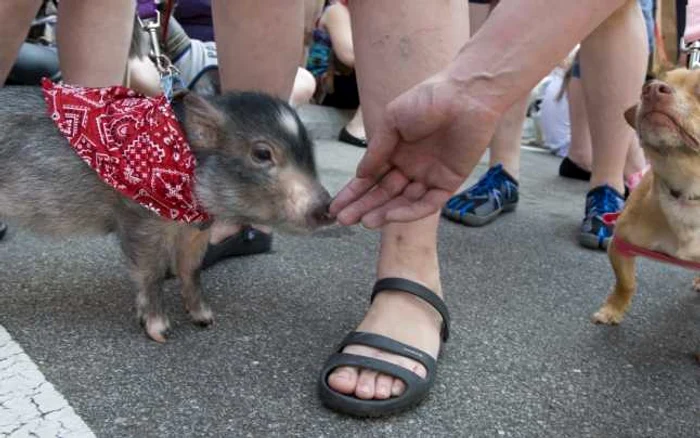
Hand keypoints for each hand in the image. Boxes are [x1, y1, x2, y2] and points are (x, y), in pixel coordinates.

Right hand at [329, 70, 499, 227]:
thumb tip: (360, 175)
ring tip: (365, 222)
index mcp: (395, 150)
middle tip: (345, 220)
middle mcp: (411, 166)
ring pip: (403, 201)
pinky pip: (427, 203)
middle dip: (364, 206)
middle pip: (384, 193)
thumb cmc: (428, 99)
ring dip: (384, 212)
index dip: (353, 192)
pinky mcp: (449, 182)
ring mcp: (429, 175)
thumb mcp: (392, 121)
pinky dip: (410, 211)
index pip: (371, 177)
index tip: (335, 207)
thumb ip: (377, 150)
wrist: (466, 95)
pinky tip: (391, 215)